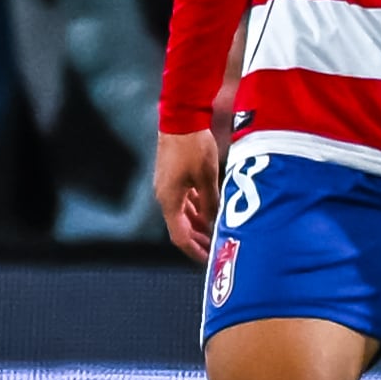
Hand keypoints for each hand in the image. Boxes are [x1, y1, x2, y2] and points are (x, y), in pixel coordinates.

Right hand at [152, 128, 219, 261]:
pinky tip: (210, 212)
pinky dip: (196, 209)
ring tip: (215, 233)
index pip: (179, 236)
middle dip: (197, 240)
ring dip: (198, 225)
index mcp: (170, 200)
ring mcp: (168, 187)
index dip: (193, 250)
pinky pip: (184, 200)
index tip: (207, 260)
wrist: (181, 120)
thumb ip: (211, 202)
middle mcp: (165, 197)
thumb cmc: (193, 147)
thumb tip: (215, 222)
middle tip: (215, 250)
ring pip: (183, 213)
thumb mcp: (208, 177)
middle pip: (180, 227)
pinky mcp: (173, 178)